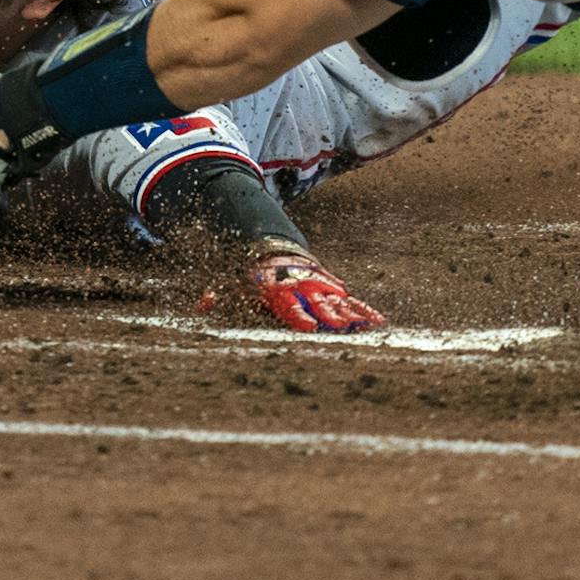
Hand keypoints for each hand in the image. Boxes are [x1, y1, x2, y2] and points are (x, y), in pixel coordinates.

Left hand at [235, 243, 385, 332]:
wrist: (274, 249)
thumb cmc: (252, 277)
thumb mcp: (234, 284)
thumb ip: (221, 296)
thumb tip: (202, 304)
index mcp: (280, 289)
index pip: (290, 306)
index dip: (299, 317)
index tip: (309, 329)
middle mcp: (303, 287)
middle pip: (319, 304)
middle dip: (330, 317)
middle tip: (343, 330)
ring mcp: (320, 286)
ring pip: (338, 302)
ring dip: (352, 316)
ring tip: (367, 328)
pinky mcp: (332, 287)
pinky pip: (351, 300)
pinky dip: (363, 310)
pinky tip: (377, 322)